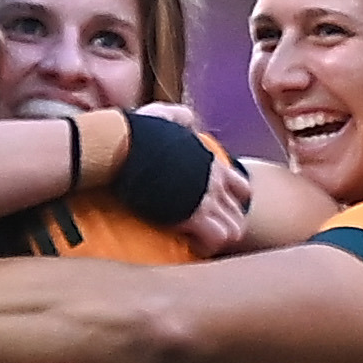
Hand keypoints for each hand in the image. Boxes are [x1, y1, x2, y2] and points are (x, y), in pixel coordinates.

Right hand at [145, 105, 252, 251]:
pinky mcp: (192, 216)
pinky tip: (189, 244)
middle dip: (226, 226)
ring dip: (217, 239)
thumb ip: (180, 118)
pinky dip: (204, 246)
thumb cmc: (136, 131)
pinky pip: (215, 241)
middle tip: (206, 231)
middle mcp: (215, 183)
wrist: (120, 146)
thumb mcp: (164, 115)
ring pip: (234, 231)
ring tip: (198, 240)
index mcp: (211, 162)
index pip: (242, 189)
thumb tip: (187, 119)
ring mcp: (206, 200)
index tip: (215, 209)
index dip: (232, 203)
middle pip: (240, 215)